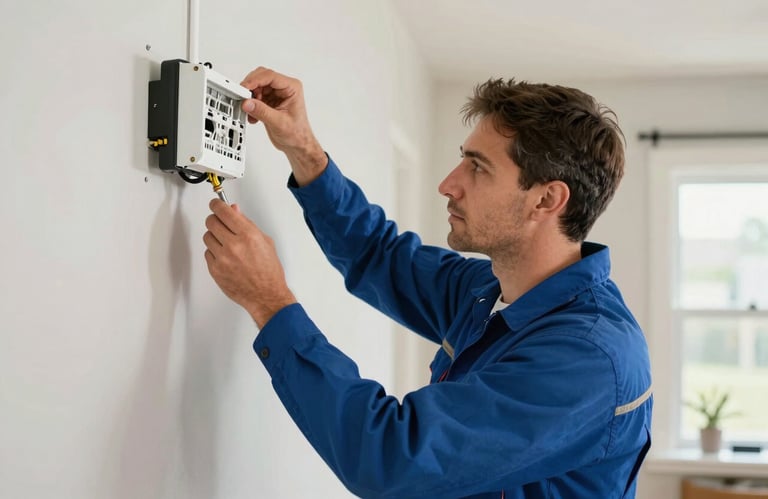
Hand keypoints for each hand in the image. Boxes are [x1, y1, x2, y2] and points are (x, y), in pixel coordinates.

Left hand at [203, 199, 296, 327]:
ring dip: (214, 236)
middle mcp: (234, 246)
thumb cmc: (269, 271)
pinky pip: (207, 253)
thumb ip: (247, 224)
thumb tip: (233, 210)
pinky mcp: (215, 270)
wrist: (266, 295)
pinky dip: (214, 252)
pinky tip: (226, 256)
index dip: (217, 205)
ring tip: (226, 243)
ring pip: (207, 237)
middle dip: (215, 219)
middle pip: (211, 222)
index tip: (215, 204)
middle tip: (220, 222)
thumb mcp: (264, 241)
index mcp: (248, 236)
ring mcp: (223, 259)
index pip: (223, 212)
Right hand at [240, 67, 326, 184]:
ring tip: (250, 111)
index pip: (270, 76)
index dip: (254, 80)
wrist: (297, 145)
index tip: (244, 88)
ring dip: (250, 98)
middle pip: (261, 78)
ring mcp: (276, 94)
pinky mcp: (269, 101)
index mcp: (292, 88)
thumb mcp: (279, 123)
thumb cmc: (297, 134)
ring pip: (256, 87)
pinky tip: (253, 116)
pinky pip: (255, 97)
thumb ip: (262, 112)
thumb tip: (247, 103)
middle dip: (250, 88)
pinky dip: (251, 105)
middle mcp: (284, 88)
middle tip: (243, 98)